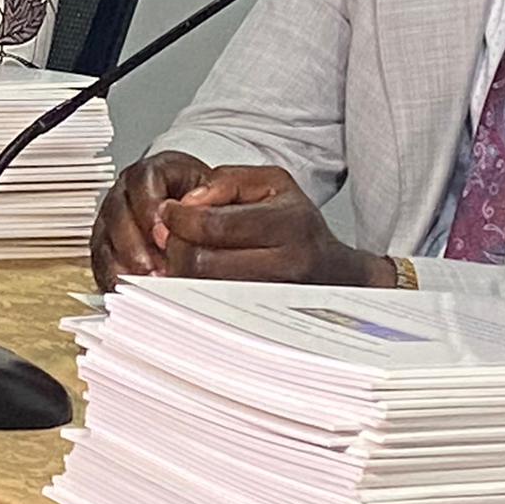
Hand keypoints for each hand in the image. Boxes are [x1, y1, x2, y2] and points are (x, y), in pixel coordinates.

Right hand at [91, 151, 214, 289]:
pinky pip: (101, 262)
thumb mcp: (217, 190)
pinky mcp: (107, 248)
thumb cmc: (204, 204)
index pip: (142, 181)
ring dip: (124, 263)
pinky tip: (132, 289)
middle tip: (153, 264)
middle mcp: (126, 193)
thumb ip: (215, 193)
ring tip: (147, 281)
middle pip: (118, 212)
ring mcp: (112, 220)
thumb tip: (203, 210)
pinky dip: (114, 277)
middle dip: (134, 243)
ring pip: (106, 239)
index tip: (163, 231)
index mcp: (152, 173)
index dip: (150, 207)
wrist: (195, 219)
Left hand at [153, 164, 392, 287]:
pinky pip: (212, 309)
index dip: (179, 218)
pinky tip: (194, 276)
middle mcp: (286, 265)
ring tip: (181, 254)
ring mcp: (274, 300)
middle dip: (174, 247)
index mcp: (288, 225)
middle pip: (201, 264)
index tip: (168, 212)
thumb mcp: (272, 183)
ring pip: (202, 291)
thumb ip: (227, 181)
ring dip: (179, 272)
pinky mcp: (262, 323)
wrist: (336, 273)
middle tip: (168, 236)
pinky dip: (193, 292)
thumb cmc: (298, 224)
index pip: (214, 225)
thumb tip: (188, 202)